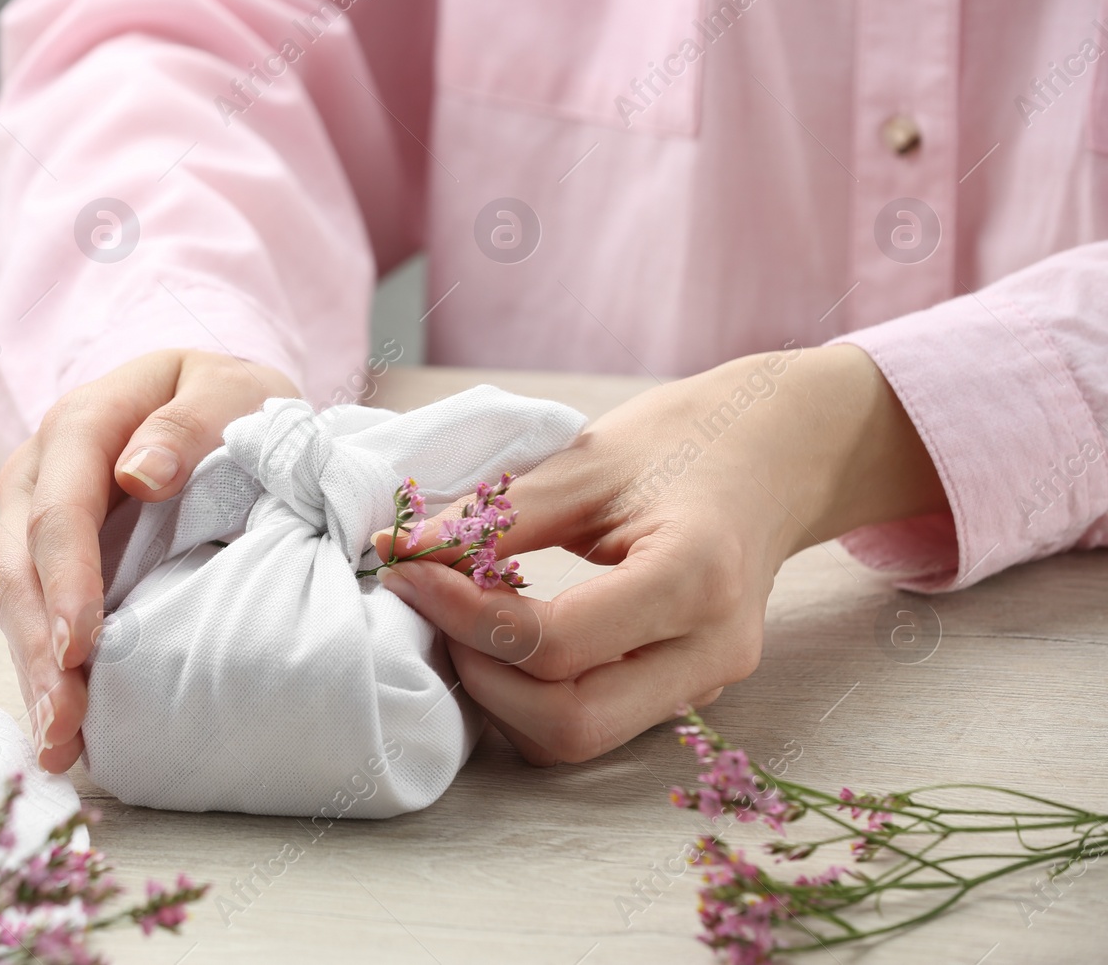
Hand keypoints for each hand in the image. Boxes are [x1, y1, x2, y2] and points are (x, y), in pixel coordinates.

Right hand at [0, 349, 296, 771]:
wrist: (209, 395)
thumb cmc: (223, 397)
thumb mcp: (225, 390)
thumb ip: (187, 425)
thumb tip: (141, 475)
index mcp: (79, 425)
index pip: (59, 512)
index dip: (68, 582)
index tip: (83, 646)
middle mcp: (39, 473)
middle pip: (20, 568)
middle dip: (39, 650)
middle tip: (64, 725)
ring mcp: (34, 516)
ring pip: (16, 601)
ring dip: (34, 674)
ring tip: (58, 746)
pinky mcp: (49, 557)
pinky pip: (36, 615)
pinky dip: (47, 670)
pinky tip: (65, 729)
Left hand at [376, 344, 946, 764]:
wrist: (780, 453)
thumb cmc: (687, 441)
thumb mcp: (586, 461)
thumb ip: (494, 516)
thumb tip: (401, 550)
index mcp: (694, 578)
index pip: (555, 643)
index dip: (464, 614)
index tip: (408, 568)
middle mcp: (711, 652)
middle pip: (568, 722)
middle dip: (479, 675)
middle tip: (434, 606)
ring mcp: (707, 684)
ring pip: (576, 739)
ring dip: (499, 696)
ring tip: (465, 619)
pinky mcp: (688, 692)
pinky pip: (594, 724)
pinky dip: (530, 696)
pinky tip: (505, 637)